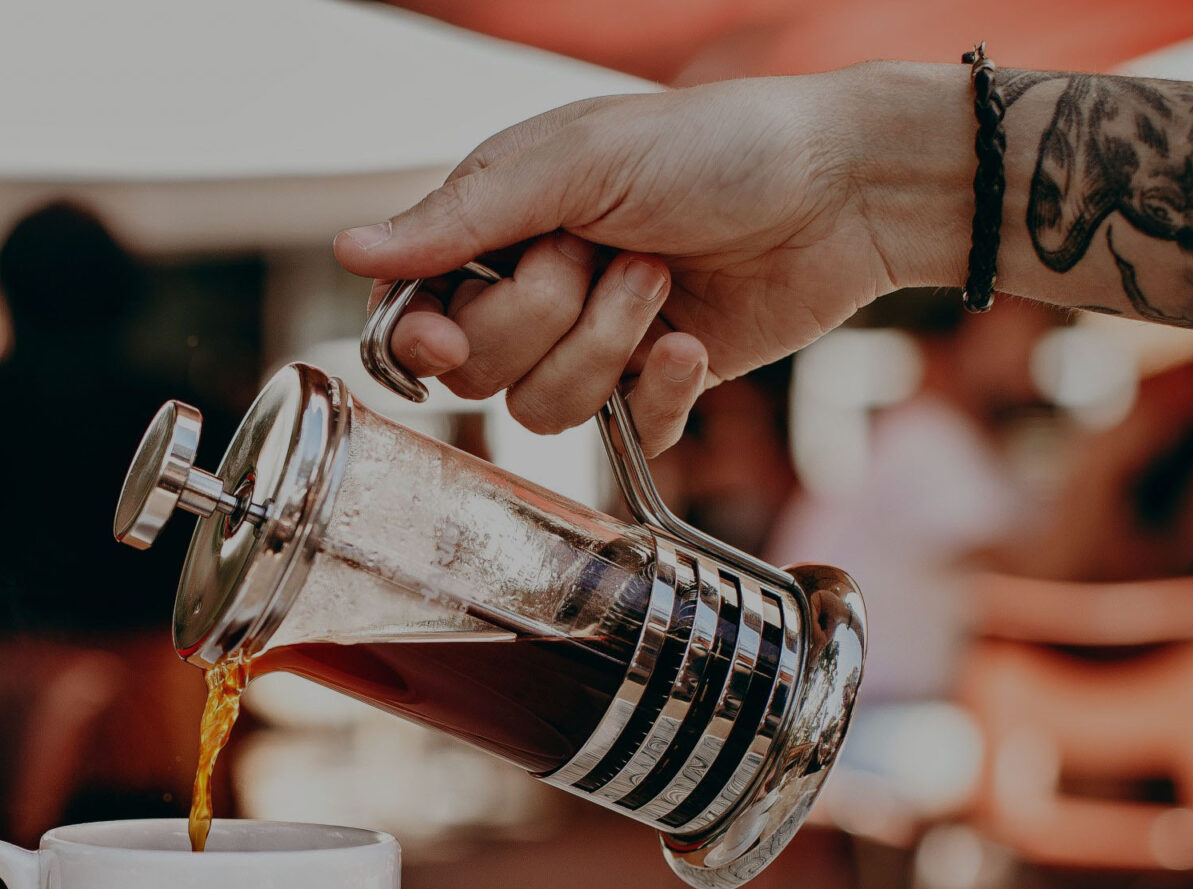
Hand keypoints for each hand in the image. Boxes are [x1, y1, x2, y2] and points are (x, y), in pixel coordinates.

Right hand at [336, 64, 970, 434]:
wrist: (842, 188)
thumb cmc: (716, 146)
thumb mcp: (576, 162)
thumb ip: (460, 217)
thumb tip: (349, 251)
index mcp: (498, 227)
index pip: (414, 313)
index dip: (423, 338)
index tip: (447, 335)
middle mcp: (535, 292)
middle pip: (475, 371)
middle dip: (542, 319)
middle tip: (599, 255)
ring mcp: (595, 346)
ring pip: (541, 411)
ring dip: (605, 346)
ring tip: (660, 279)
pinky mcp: (655, 390)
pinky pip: (623, 438)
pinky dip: (661, 393)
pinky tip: (691, 340)